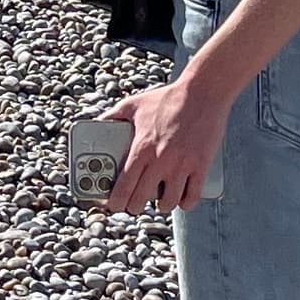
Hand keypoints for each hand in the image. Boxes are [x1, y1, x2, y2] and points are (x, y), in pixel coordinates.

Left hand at [98, 74, 226, 214]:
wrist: (202, 92)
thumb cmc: (166, 98)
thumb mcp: (133, 104)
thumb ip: (113, 116)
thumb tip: (97, 123)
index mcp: (141, 148)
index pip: (123, 186)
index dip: (116, 202)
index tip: (114, 205)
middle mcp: (160, 160)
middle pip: (141, 199)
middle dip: (135, 207)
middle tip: (135, 205)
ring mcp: (181, 165)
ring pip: (168, 203)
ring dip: (162, 206)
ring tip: (160, 202)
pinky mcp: (201, 166)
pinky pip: (192, 196)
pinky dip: (186, 203)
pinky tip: (182, 200)